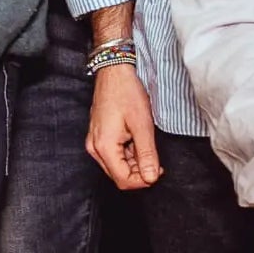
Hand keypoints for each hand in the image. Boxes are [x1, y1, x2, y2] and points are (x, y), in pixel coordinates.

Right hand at [86, 63, 160, 189]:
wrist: (113, 72)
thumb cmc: (127, 94)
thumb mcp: (142, 125)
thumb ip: (146, 155)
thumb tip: (151, 178)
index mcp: (104, 146)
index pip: (123, 180)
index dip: (143, 180)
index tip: (159, 170)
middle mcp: (94, 147)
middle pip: (119, 175)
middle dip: (139, 171)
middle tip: (154, 155)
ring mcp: (94, 141)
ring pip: (117, 166)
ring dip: (134, 162)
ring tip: (144, 142)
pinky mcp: (97, 136)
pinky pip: (113, 154)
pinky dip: (127, 153)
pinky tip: (135, 138)